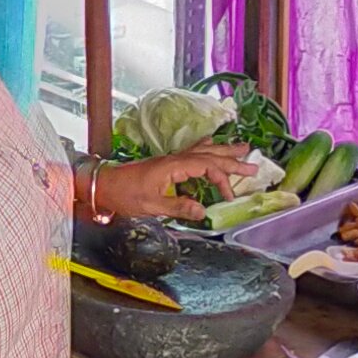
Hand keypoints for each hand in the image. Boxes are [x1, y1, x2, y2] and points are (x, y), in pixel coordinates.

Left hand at [98, 145, 273, 221]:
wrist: (103, 185)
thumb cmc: (124, 195)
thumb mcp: (151, 206)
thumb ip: (178, 208)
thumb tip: (204, 213)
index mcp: (173, 167)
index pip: (206, 168)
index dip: (221, 181)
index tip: (228, 197)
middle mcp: (174, 159)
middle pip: (209, 155)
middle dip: (232, 160)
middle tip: (254, 163)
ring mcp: (170, 159)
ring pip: (202, 151)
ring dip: (223, 151)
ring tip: (242, 147)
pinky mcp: (166, 163)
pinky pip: (191, 151)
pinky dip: (205, 148)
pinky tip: (211, 143)